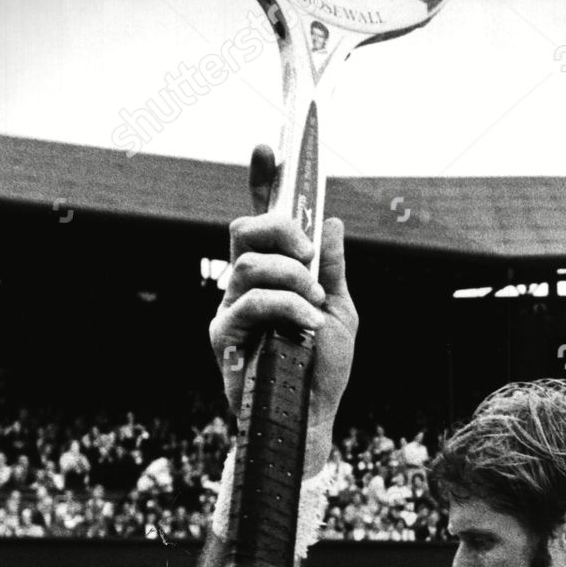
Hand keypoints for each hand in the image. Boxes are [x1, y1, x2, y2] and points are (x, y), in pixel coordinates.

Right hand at [210, 145, 357, 475]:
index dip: (260, 182)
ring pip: (249, 263)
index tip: (267, 147)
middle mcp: (244, 286)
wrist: (313, 419)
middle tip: (308, 254)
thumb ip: (332, 269)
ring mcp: (230, 309)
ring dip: (291, 276)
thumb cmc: (323, 371)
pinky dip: (286, 305)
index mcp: (272, 275)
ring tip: (313, 305)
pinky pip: (250, 301)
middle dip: (280, 230)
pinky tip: (304, 324)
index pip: (260, 221)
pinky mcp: (223, 336)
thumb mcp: (341, 313)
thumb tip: (330, 221)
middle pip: (245, 229)